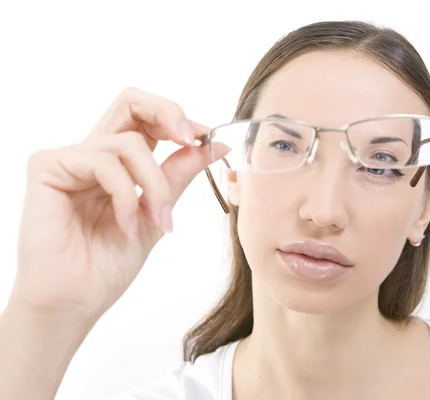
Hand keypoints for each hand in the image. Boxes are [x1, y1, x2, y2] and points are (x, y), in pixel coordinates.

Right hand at [10, 87, 228, 324]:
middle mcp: (93, 153)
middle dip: (169, 114)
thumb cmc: (108, 264)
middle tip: (190, 138)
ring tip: (156, 220)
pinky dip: (125, 194)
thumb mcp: (157, 213)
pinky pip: (103, 161)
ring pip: (129, 141)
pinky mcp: (47, 167)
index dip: (179, 119)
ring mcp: (68, 159)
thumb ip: (179, 175)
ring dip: (154, 184)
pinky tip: (125, 225)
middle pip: (131, 100)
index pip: (147, 117)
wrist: (75, 302)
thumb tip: (216, 143)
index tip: (207, 138)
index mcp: (118, 162)